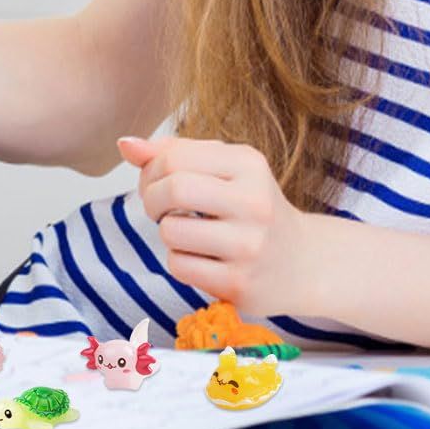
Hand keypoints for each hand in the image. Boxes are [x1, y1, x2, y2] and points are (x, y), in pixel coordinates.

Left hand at [118, 134, 315, 314]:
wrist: (304, 262)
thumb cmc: (251, 207)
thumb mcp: (223, 168)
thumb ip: (172, 153)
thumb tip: (125, 144)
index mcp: (248, 164)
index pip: (174, 156)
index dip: (150, 170)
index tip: (155, 182)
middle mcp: (254, 202)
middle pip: (172, 189)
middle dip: (151, 199)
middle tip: (159, 208)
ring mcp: (249, 246)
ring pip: (171, 231)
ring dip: (167, 232)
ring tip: (187, 233)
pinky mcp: (240, 284)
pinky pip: (180, 266)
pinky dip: (179, 261)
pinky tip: (201, 258)